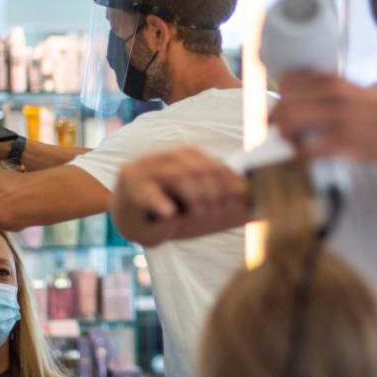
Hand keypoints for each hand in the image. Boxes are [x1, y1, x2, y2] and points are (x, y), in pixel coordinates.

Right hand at [111, 148, 250, 246]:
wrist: (127, 219)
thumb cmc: (165, 208)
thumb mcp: (191, 199)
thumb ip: (215, 193)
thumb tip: (248, 195)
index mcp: (179, 157)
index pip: (206, 162)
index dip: (225, 178)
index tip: (239, 197)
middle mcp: (162, 158)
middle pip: (192, 167)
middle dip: (212, 188)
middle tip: (220, 209)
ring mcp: (143, 170)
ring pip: (173, 175)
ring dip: (193, 195)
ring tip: (202, 213)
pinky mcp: (128, 188)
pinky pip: (145, 192)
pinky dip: (159, 202)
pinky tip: (170, 213)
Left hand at [271, 72, 376, 160]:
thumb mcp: (352, 89)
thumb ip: (325, 91)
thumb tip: (291, 97)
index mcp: (333, 82)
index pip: (289, 82)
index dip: (279, 95)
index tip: (282, 106)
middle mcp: (332, 97)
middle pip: (285, 104)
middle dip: (278, 118)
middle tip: (282, 128)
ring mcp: (337, 120)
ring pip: (291, 125)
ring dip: (286, 135)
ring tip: (294, 140)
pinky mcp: (343, 144)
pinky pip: (306, 150)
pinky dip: (299, 153)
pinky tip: (304, 154)